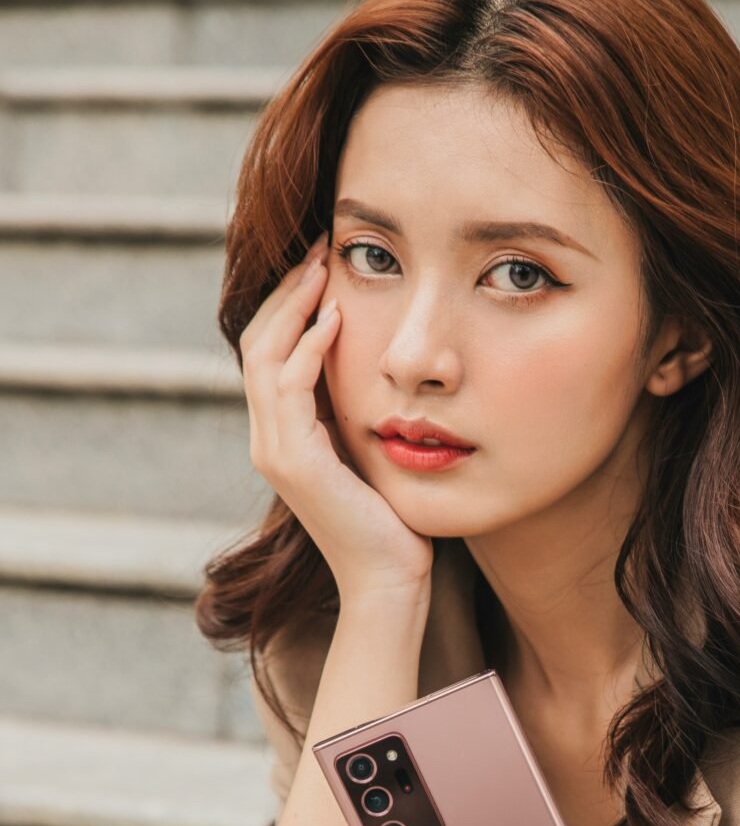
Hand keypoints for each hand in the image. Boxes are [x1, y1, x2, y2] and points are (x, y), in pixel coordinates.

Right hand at [239, 230, 435, 608]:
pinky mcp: (294, 463)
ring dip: (296, 305)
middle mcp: (270, 439)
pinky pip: (290, 388)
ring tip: (326, 266)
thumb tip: (377, 364)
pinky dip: (309, 348)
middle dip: (289, 289)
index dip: (292, 301)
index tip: (324, 260)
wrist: (390, 579)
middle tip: (321, 246)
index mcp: (285, 434)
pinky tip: (335, 318)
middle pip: (259, 341)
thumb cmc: (393, 519)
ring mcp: (276, 451)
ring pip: (266, 355)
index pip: (271, 349)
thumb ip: (357, 411)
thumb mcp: (372, 450)